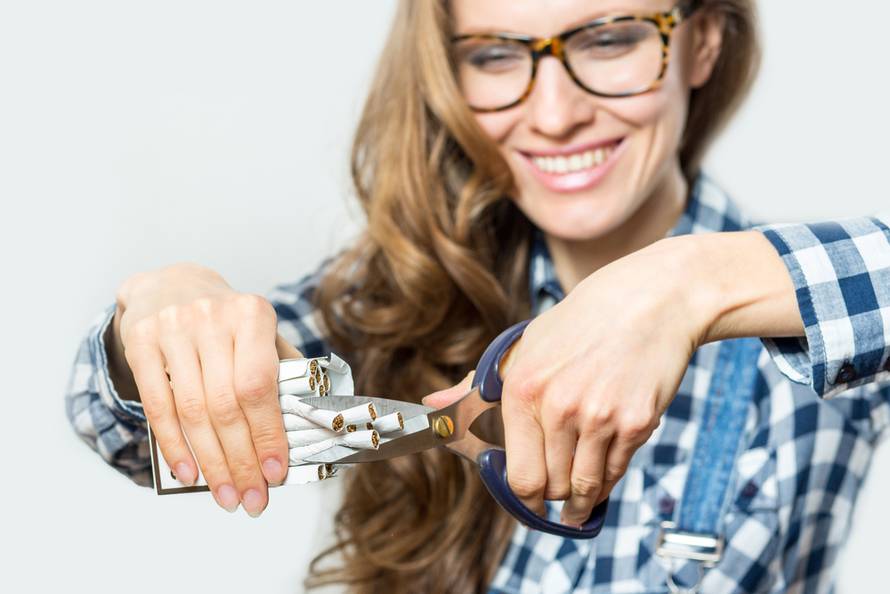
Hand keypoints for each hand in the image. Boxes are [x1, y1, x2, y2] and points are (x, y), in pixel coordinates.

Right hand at [114, 262, 300, 515]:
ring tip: (227, 495)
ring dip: (211, 462)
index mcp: (253, 314)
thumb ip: (281, 373)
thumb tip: (300, 434)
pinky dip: (173, 446)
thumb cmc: (227, 322)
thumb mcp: (259, 332)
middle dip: (241, 460)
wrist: (172, 285)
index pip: (260, 386)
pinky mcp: (141, 341)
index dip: (268, 434)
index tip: (276, 474)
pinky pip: (157, 405)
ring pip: (193, 410)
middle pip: (226, 405)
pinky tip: (188, 473)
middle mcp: (212, 317)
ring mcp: (173, 327)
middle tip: (252, 499)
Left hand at [423, 237, 718, 526]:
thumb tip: (431, 408)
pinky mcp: (637, 422)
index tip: (528, 502)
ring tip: (578, 506)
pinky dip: (608, 479)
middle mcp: (558, 406)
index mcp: (521, 390)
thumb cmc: (580, 324)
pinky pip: (617, 471)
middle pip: (550, 487)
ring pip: (584, 487)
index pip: (518, 475)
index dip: (523, 496)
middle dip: (552, 498)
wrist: (649, 300)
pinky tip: (603, 475)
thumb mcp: (522, 347)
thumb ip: (475, 388)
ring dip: (581, 502)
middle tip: (556, 501)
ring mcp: (600, 416)